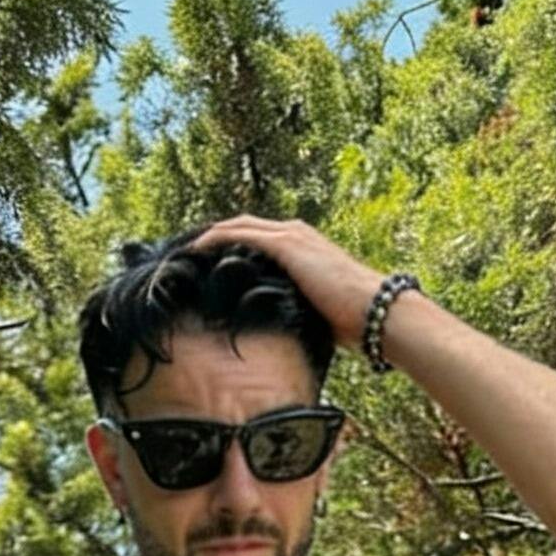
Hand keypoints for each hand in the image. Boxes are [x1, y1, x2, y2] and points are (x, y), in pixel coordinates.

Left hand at [185, 216, 390, 353]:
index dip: (228, 246)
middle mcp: (294, 233)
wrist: (374, 311)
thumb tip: (275, 330)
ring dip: (208, 235)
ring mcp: (290, 236)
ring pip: (237, 226)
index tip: (203, 262)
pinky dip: (215, 239)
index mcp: (301, 246)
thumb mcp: (313, 310)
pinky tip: (195, 251)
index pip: (256, 239)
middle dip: (212, 237)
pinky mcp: (287, 244)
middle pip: (242, 227)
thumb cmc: (352, 320)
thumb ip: (293, 308)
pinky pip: (240, 235)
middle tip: (183, 252)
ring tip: (182, 249)